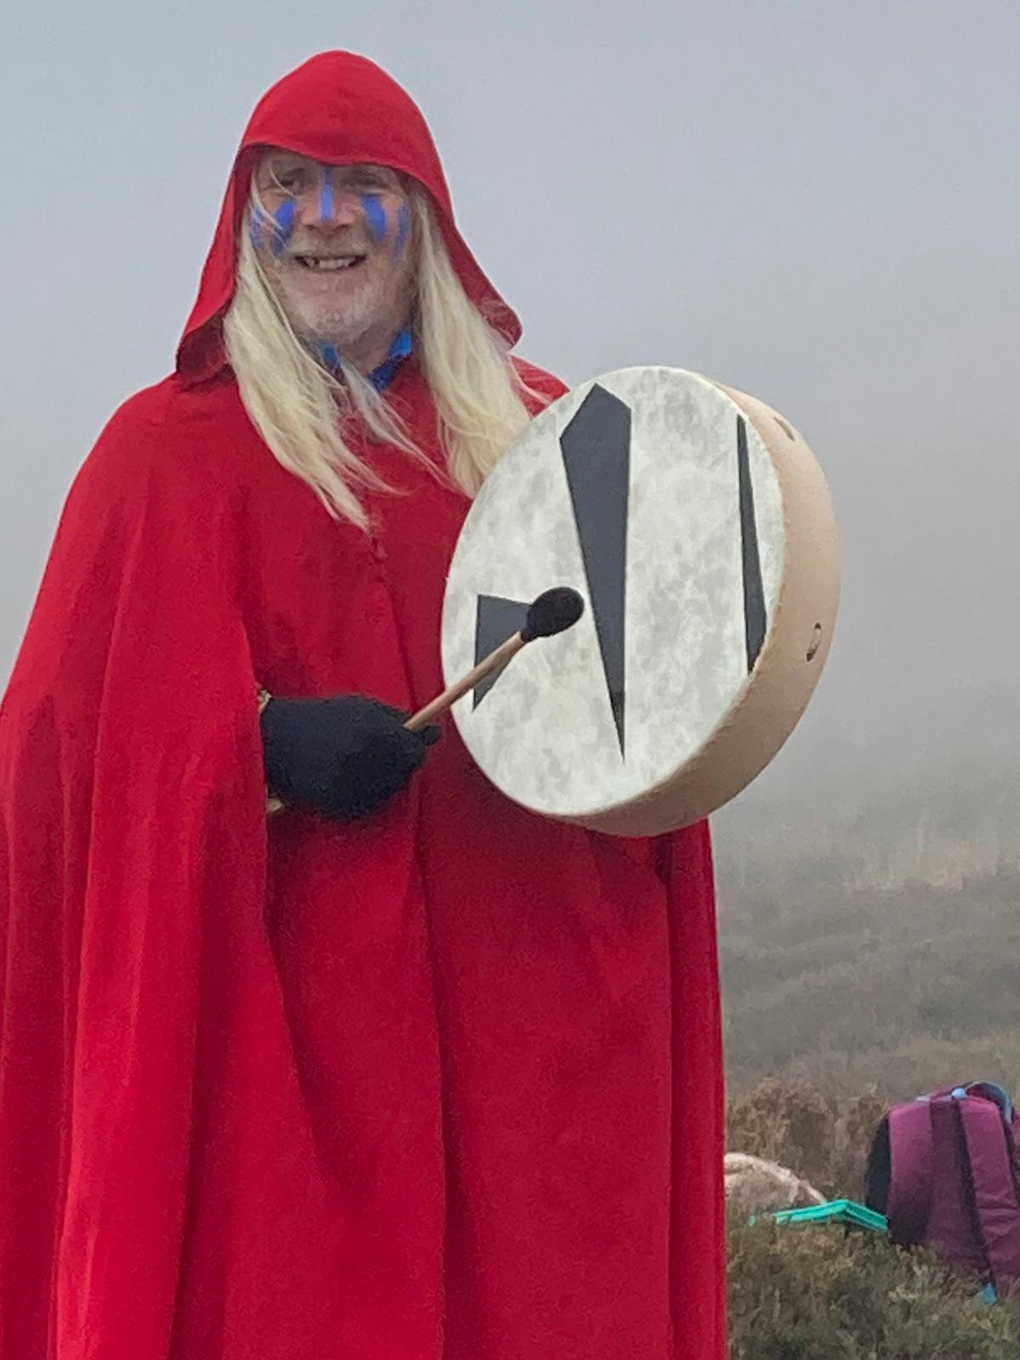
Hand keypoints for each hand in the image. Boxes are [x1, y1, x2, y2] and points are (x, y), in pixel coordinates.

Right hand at [260, 694, 439, 818]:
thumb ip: (398, 719)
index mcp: (371, 731)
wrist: (275, 741)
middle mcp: (363, 761)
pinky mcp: (339, 808)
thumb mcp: (361, 707)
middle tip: (381, 751)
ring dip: (384, 778)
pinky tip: (348, 777)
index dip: (415, 748)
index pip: (415, 752)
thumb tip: (436, 734)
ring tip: (359, 761)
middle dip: (399, 762)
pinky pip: (370, 805)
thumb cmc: (323, 718)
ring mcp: (350, 787)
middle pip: (404, 773)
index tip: (411, 743)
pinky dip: (367, 794)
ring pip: (389, 791)